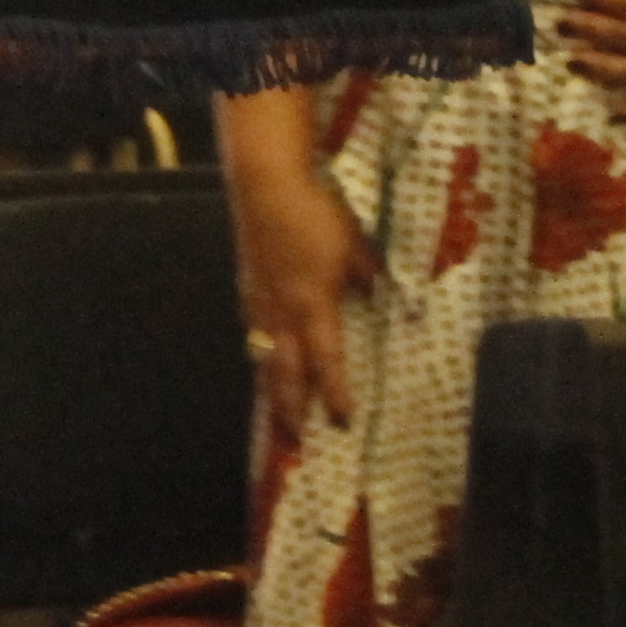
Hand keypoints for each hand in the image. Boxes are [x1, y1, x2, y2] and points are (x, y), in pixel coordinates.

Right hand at [235, 158, 371, 439]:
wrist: (266, 186)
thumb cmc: (317, 214)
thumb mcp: (355, 245)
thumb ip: (366, 275)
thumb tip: (379, 293)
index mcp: (313, 306)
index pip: (327, 361)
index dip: (334, 393)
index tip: (343, 421)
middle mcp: (282, 313)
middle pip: (283, 372)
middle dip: (289, 408)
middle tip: (294, 439)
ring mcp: (258, 301)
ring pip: (263, 355)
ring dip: (271, 386)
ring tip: (276, 411)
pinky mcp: (246, 286)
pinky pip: (253, 331)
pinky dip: (260, 352)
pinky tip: (263, 354)